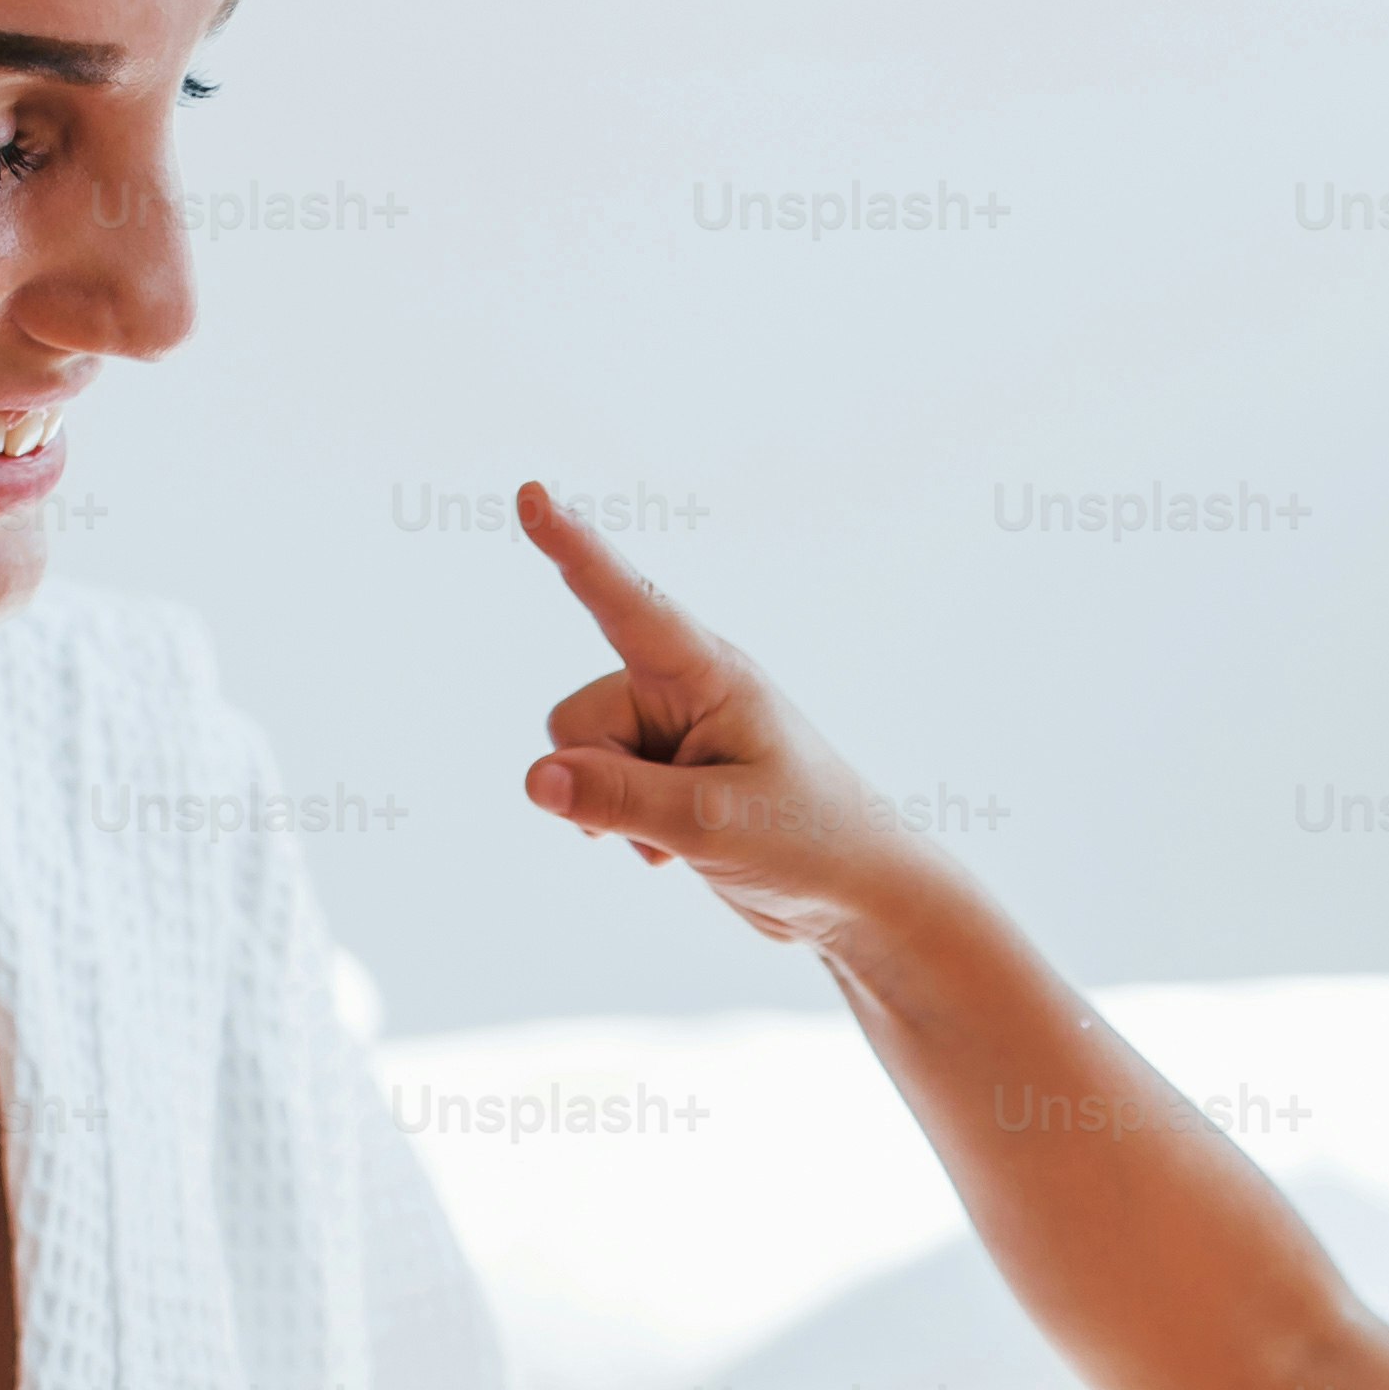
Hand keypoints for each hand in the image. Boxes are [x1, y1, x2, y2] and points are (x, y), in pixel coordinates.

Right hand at [514, 479, 968, 957]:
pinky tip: (675, 847)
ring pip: (577, 758)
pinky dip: (621, 827)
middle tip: (683, 818)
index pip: (629, 603)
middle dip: (601, 779)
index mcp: (710, 674)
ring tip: (688, 833)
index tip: (534, 494)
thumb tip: (535, 779)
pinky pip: (592, 791)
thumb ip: (620, 799)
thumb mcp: (714, 824)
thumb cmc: (809, 842)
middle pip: (578, 720)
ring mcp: (669, 732)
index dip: (575, 548)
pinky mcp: (662, 773)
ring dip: (613, 811)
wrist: (854, 895)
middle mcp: (682, 689)